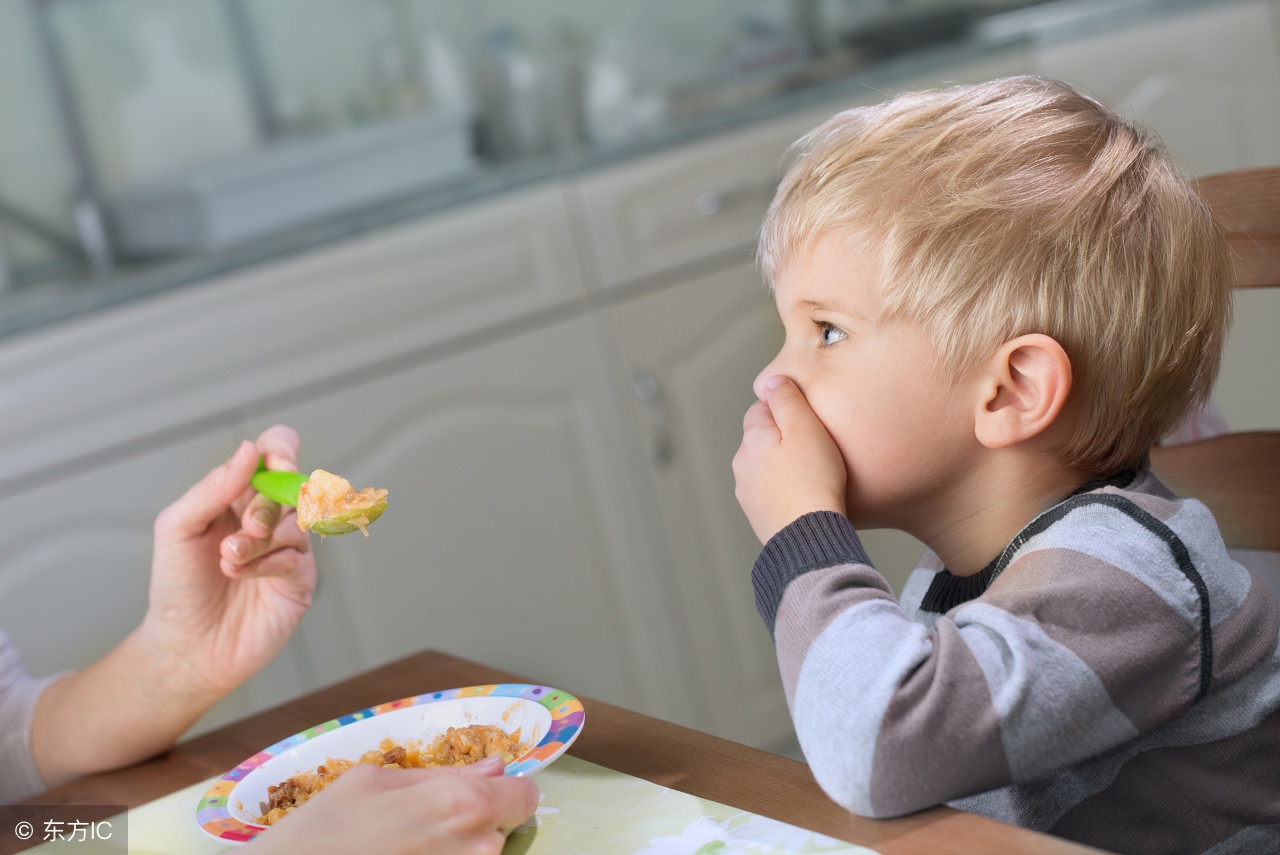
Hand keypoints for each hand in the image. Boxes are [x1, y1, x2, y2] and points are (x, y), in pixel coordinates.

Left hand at [142, 425, 316, 699]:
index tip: (274, 465)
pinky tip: (240, 574)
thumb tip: (249, 450)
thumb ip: (213, 486)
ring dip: (260, 538)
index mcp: (241, 495)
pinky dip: (267, 562)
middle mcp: (270, 517)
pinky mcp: (301, 580)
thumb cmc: (177, 586)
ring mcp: (289, 548)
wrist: (184, 645)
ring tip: (228, 558)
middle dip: (267, 504)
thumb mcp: (178, 526)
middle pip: (294, 485)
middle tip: (245, 527)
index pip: (276, 452)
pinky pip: (297, 557)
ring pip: (297, 522)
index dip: (282, 450)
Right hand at [246, 757, 539, 854]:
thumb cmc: (319, 835)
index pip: (524, 795)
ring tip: (404, 849)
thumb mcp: (371, 782)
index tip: (482, 796)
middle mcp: (477, 847)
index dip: (504, 792)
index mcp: (463, 802)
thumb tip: (492, 767)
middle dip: (474, 825)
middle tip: (422, 829)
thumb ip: (440, 774)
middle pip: (502, 831)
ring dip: (454, 851)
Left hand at [733, 375, 846, 542]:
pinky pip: (772, 493)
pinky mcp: (758, 516)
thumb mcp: (806, 427)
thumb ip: (787, 400)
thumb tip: (771, 380)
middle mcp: (742, 464)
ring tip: (815, 476)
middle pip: (763, 439)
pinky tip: (807, 498)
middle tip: (817, 449)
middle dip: (785, 440)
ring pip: (767, 467)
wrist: (809, 537)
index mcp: (751, 438)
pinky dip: (786, 491)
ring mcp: (747, 493)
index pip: (761, 409)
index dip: (787, 411)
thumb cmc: (813, 481)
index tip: (809, 421)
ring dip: (785, 467)